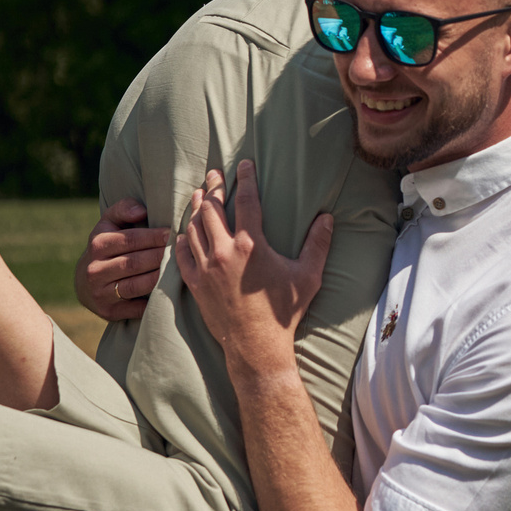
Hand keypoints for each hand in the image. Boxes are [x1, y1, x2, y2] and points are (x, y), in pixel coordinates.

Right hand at [77, 198, 169, 319]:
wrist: (84, 283)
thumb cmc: (106, 247)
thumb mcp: (108, 224)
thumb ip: (123, 209)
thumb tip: (141, 211)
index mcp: (97, 244)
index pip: (130, 240)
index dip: (154, 237)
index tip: (172, 234)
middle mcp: (95, 269)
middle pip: (134, 263)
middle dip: (160, 256)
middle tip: (179, 251)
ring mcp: (101, 292)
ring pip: (136, 286)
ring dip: (159, 277)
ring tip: (176, 269)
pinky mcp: (108, 312)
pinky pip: (136, 308)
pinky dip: (153, 300)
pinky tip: (166, 290)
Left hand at [173, 160, 333, 377]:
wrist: (256, 347)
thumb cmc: (284, 312)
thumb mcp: (307, 277)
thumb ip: (317, 244)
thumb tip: (328, 217)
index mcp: (251, 245)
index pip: (246, 200)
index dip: (245, 178)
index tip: (245, 164)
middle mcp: (224, 251)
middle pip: (212, 208)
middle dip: (213, 186)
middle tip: (214, 173)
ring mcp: (206, 267)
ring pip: (194, 227)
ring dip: (195, 208)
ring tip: (197, 194)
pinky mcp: (195, 284)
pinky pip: (183, 254)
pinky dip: (183, 239)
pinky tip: (185, 232)